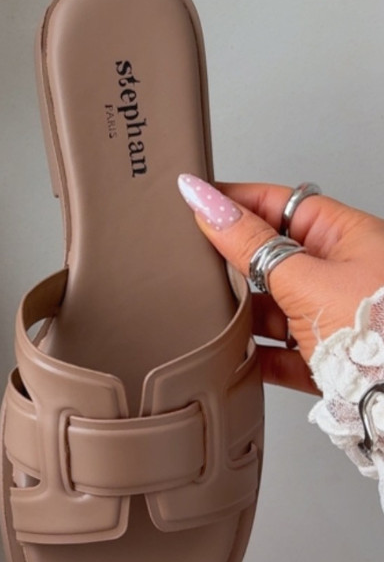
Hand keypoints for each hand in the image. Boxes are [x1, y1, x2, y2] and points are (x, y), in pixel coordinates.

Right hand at [177, 176, 383, 392]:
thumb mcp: (303, 280)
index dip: (237, 200)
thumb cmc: (377, 331)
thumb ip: (251, 245)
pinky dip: (257, 355)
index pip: (281, 204)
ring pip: (276, 306)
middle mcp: (345, 274)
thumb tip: (209, 204)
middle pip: (274, 256)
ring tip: (216, 315)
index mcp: (348, 238)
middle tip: (198, 262)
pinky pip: (282, 351)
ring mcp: (335, 317)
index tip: (195, 201)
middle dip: (236, 263)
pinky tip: (236, 355)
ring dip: (246, 314)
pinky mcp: (327, 360)